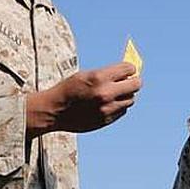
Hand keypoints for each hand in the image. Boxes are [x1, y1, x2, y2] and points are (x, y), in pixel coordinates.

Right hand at [26, 62, 140, 137]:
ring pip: (131, 99)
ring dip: (126, 95)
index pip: (129, 69)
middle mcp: (105, 93)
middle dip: (134, 81)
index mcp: (99, 78)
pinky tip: (110, 103)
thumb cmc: (69, 89)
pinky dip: (119, 105)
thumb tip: (128, 72)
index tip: (128, 69)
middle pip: (136, 85)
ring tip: (118, 93)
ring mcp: (107, 109)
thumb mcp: (86, 74)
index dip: (129, 68)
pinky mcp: (106, 120)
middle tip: (130, 80)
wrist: (54, 111)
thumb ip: (106, 74)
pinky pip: (122, 110)